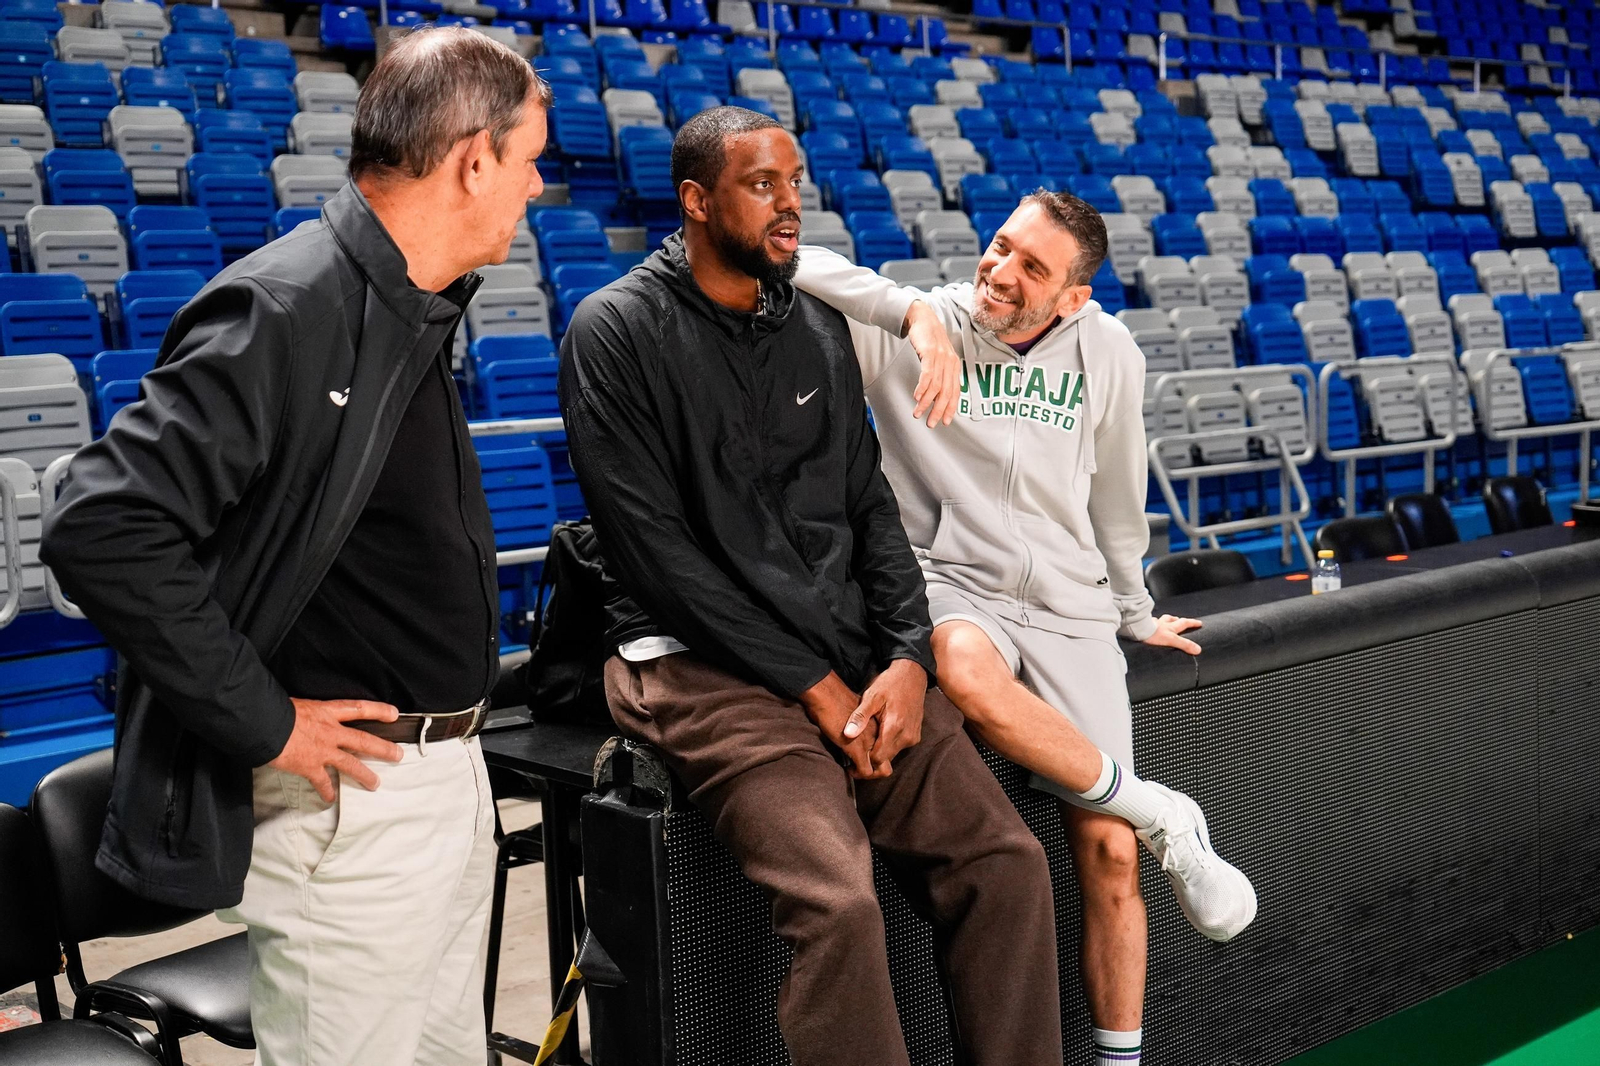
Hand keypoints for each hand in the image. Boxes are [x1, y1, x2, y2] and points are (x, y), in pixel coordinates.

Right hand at [269, 698, 404, 801]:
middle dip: (383, 749)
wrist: (264, 724)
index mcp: (327, 712)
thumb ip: (309, 712)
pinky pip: (322, 782)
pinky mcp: (310, 767)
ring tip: (375, 784)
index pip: (359, 708)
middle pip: (363, 740)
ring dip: (364, 775)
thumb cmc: (275, 710)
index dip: (378, 710)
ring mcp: (322, 751)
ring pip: (350, 764)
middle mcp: (330, 731)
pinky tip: (330, 799)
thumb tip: (305, 715)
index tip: (394, 714)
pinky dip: (327, 791)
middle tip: (398, 755)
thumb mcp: (298, 704)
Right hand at [799, 671, 878, 778]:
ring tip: (854, 768)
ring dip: (868, 774)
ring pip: (880, 770)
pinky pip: (865, 771)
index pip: (889, 749)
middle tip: (860, 766)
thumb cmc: (836, 701)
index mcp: (880, 726)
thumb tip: (858, 734)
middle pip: (887, 762)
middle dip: (875, 769)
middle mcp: (878, 735)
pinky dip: (857, 773)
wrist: (826, 695)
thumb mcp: (856, 713)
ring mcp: (869, 743)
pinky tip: (848, 768)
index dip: (878, 758)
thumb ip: (862, 725)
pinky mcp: (857, 748)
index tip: (864, 757)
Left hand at [844, 659, 926, 777]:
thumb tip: (847, 734)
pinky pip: (899, 747)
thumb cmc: (890, 684)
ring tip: (867, 738)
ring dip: (879, 750)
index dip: (864, 759)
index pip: (878, 758)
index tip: (852, 755)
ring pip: (892, 754)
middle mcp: (907, 736)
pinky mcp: (915, 735)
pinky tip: (879, 734)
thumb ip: (860, 716)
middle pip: (885, 759)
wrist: (912, 675)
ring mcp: (913, 737)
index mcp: (894, 727)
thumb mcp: (871, 696)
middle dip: (870, 757)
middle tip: (856, 749)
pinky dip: (888, 744)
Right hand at [904, 301, 961, 426]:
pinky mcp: (930, 352)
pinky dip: (923, 387)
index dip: (951, 408)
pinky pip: (927, 374)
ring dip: (926, 402)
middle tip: (931, 423)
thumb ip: (939, 375)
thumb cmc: (929, 340)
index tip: (946, 422)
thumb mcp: (938, 358)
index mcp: (954, 366)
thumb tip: (936, 396)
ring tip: (917, 412)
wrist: (922, 318)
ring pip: (936, 386)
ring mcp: (941, 357)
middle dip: (939, 410)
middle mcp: (950, 363)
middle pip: (946, 392)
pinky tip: (917, 397)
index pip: (955, 392)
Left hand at [1142, 614, 1202, 655]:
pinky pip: (1149, 624)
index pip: (1184, 623)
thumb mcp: (1171, 640)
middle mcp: (1161, 624)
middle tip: (1181, 620)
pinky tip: (1149, 626)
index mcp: (1170, 627)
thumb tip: (1197, 649)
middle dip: (1178, 619)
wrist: (1135, 630)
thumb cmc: (1151, 634)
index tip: (1199, 623)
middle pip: (1171, 619)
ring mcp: (1152, 624)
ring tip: (1165, 621)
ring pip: (1160, 620)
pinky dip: (1151, 624)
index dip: (1192, 623)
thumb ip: (1184, 644)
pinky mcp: (1143, 627)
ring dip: (1164, 620)